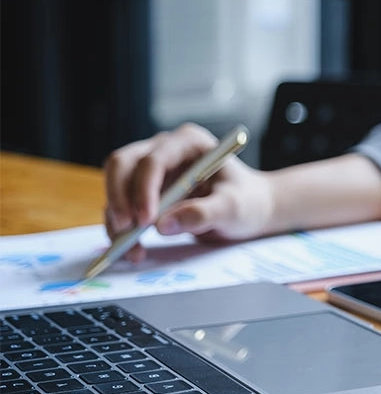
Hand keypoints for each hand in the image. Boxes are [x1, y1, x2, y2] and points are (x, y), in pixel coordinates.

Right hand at [103, 123, 274, 261]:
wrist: (250, 209)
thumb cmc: (247, 201)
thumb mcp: (234, 208)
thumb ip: (203, 214)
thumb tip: (164, 225)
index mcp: (189, 142)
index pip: (154, 159)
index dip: (144, 189)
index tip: (146, 220)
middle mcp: (164, 150)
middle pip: (122, 165)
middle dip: (119, 198)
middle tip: (126, 230)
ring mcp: (151, 170)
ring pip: (116, 187)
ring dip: (117, 219)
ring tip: (131, 250)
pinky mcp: (144, 192)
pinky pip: (122, 207)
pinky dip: (121, 229)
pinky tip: (134, 251)